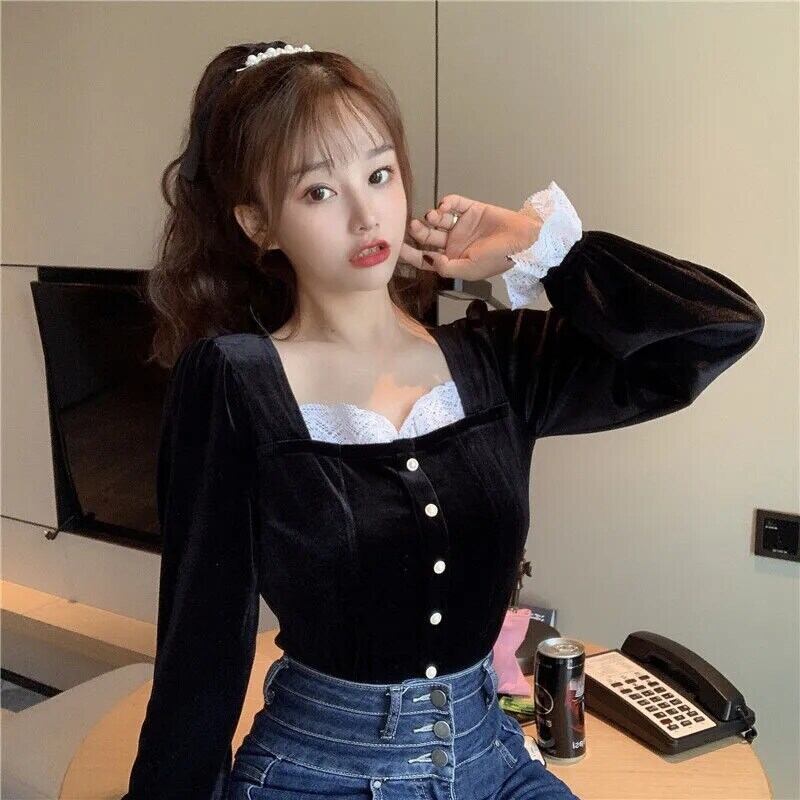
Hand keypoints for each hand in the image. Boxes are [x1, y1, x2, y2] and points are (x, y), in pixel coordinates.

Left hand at [399, 194, 542, 279]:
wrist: (522, 240)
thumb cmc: (497, 258)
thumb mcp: (468, 270)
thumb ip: (445, 267)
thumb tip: (427, 258)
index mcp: (452, 260)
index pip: (425, 257)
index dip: (411, 253)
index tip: (398, 248)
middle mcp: (454, 243)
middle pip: (428, 237)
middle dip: (418, 232)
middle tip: (413, 226)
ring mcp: (462, 225)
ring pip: (438, 219)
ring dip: (431, 217)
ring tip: (433, 216)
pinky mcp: (471, 209)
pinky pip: (454, 203)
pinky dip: (446, 202)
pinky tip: (445, 207)